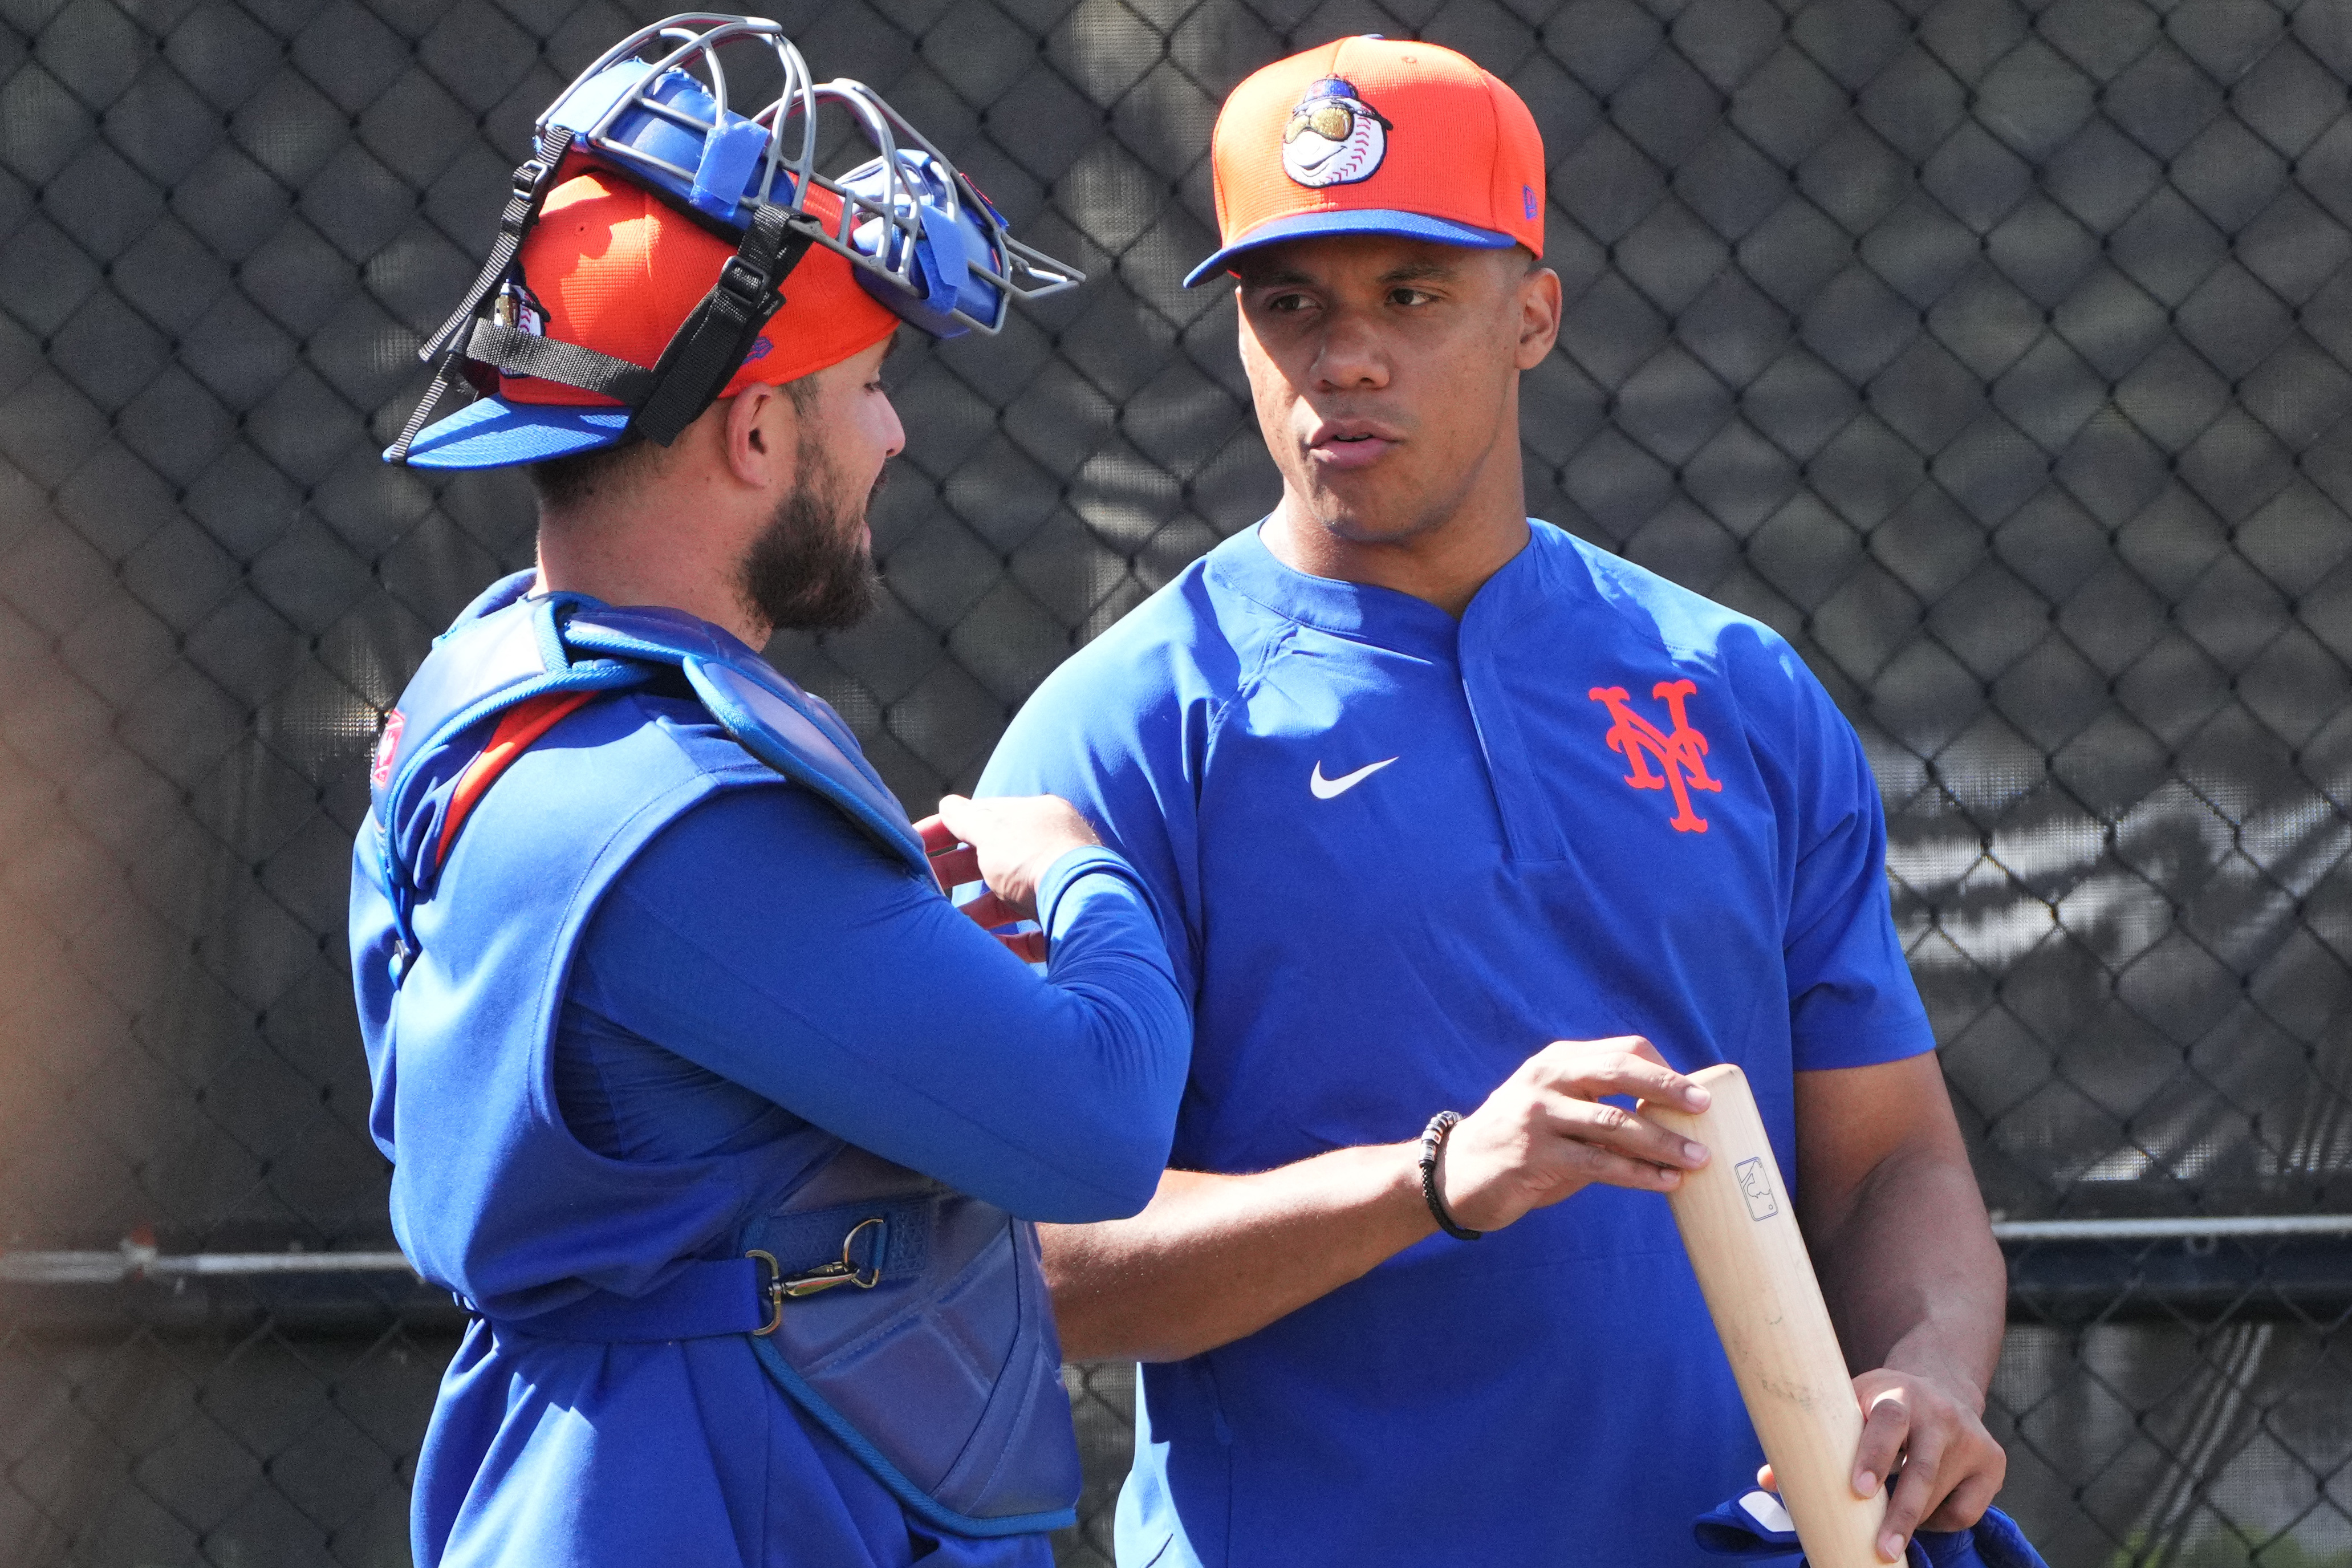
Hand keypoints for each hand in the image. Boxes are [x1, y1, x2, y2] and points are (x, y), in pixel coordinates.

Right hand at [915, 794, 1100, 957]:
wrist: (1085, 904)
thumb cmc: (1033, 858)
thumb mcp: (991, 829)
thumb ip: (967, 818)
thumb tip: (949, 805)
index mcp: (1037, 818)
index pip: (984, 819)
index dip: (945, 830)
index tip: (913, 844)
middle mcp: (1053, 850)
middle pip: (994, 861)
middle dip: (955, 874)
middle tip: (921, 887)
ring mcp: (1062, 888)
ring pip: (1010, 901)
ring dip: (977, 913)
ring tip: (947, 925)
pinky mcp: (1068, 927)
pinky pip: (1032, 935)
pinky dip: (1006, 942)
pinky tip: (982, 948)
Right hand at [1435, 1036, 1711, 1232]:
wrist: (1457, 1174)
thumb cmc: (1522, 1143)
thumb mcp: (1555, 1109)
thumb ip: (1598, 1106)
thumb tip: (1669, 1122)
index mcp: (1557, 1062)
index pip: (1622, 1051)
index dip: (1663, 1070)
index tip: (1696, 1095)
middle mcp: (1547, 1080)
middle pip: (1619, 1072)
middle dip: (1668, 1089)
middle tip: (1705, 1108)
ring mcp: (1538, 1117)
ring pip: (1614, 1123)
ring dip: (1663, 1142)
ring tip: (1698, 1158)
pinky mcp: (1535, 1156)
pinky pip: (1599, 1164)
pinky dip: (1639, 1173)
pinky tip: (1666, 1183)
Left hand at [1756, 1364, 2005, 1562]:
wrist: (1940, 1380)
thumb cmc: (1877, 1405)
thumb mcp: (1847, 1407)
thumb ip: (1813, 1442)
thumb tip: (1766, 1481)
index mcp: (1895, 1394)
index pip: (1887, 1423)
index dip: (1873, 1455)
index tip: (1857, 1489)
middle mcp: (1938, 1413)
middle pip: (1922, 1468)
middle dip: (1900, 1513)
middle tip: (1881, 1549)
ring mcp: (1970, 1438)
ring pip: (1941, 1495)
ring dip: (1912, 1519)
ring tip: (1889, 1531)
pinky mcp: (1993, 1461)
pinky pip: (1965, 1510)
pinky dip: (1941, 1520)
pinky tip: (1925, 1512)